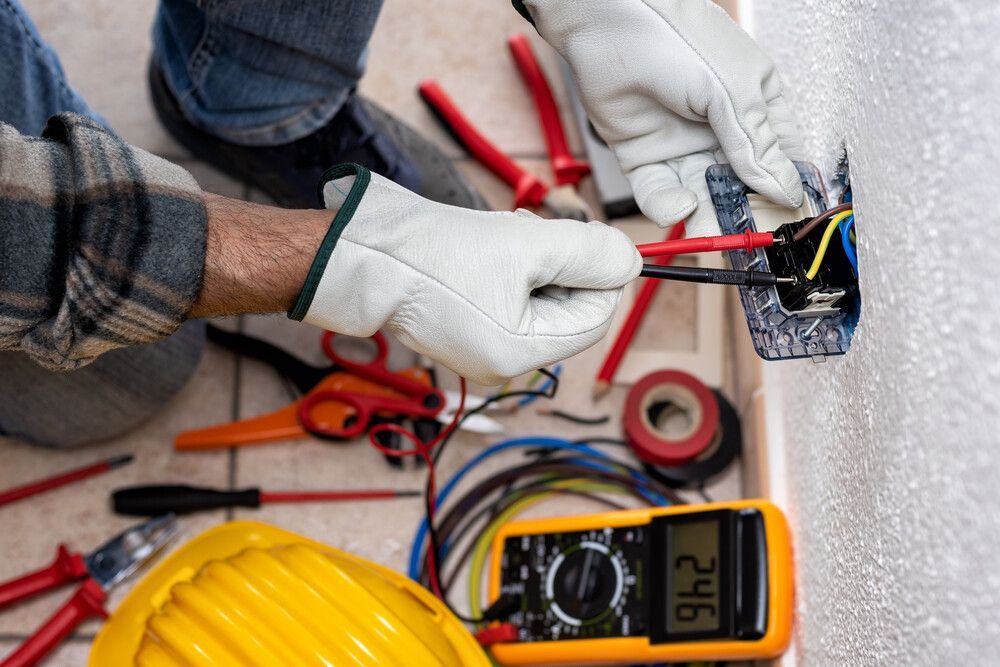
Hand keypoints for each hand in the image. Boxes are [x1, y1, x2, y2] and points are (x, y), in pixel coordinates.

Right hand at [289, 165, 641, 384]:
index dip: (602, 275)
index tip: (589, 237)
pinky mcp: (467, 330)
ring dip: (537, 261)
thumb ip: (588, 253)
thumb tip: (631, 262)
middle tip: (538, 232)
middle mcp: (503, 363)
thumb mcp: (528, 245)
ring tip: (508, 235)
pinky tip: (492, 247)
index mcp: (520, 354)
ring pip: (541, 300)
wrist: (367, 256)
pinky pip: (512, 300)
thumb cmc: (437, 255)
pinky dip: (514, 270)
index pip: (595, 318)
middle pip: (568, 310)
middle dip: (562, 266)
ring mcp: (483, 349)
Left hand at [523, 0, 804, 236]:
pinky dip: (667, 205)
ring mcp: (682, 145)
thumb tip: (787, 191)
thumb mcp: (732, 92)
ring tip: (711, 232)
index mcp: (757, 106)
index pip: (781, 160)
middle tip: (746, 239)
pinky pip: (659, 192)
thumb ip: (755, 145)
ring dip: (706, 217)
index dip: (785, 192)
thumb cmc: (677, 39)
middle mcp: (721, 130)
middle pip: (740, 186)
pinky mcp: (644, 156)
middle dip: (743, 213)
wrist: (609, 24)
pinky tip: (678, 205)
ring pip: (700, 195)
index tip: (787, 223)